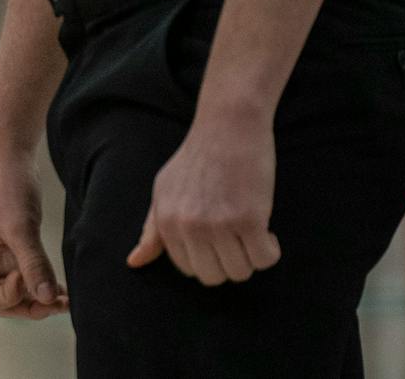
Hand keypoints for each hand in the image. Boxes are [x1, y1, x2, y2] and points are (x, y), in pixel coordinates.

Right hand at [0, 151, 67, 318]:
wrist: (8, 158)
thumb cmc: (7, 189)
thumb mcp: (21, 229)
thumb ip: (33, 265)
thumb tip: (46, 299)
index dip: (12, 297)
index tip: (29, 278)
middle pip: (4, 302)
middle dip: (32, 306)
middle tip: (60, 301)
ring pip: (18, 292)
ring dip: (40, 298)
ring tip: (65, 298)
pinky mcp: (11, 249)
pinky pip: (25, 277)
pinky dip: (42, 284)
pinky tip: (60, 287)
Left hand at [128, 113, 280, 284]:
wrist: (227, 126)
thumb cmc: (197, 159)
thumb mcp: (164, 190)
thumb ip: (152, 229)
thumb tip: (134, 263)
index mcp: (166, 221)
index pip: (188, 269)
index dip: (208, 258)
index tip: (218, 239)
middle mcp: (188, 226)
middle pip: (213, 277)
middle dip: (229, 263)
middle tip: (237, 238)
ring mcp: (218, 224)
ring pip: (240, 272)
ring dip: (251, 257)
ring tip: (251, 230)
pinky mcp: (249, 219)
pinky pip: (264, 259)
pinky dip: (270, 250)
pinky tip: (266, 229)